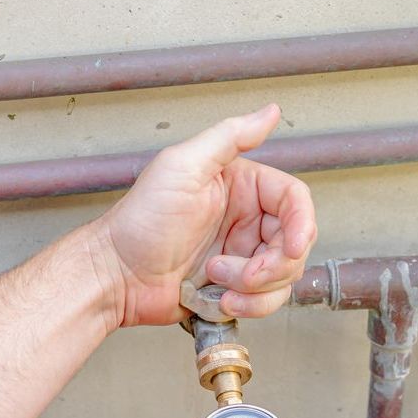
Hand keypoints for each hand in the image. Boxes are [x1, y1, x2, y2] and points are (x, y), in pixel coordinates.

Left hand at [91, 104, 315, 326]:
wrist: (116, 274)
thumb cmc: (140, 221)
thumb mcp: (182, 166)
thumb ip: (229, 137)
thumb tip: (269, 112)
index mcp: (242, 187)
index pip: (294, 200)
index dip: (302, 225)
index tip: (292, 247)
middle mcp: (246, 220)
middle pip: (295, 243)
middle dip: (274, 265)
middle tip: (241, 273)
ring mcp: (241, 256)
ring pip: (283, 276)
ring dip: (255, 288)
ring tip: (216, 281)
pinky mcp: (233, 287)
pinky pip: (264, 301)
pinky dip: (248, 305)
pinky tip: (218, 299)